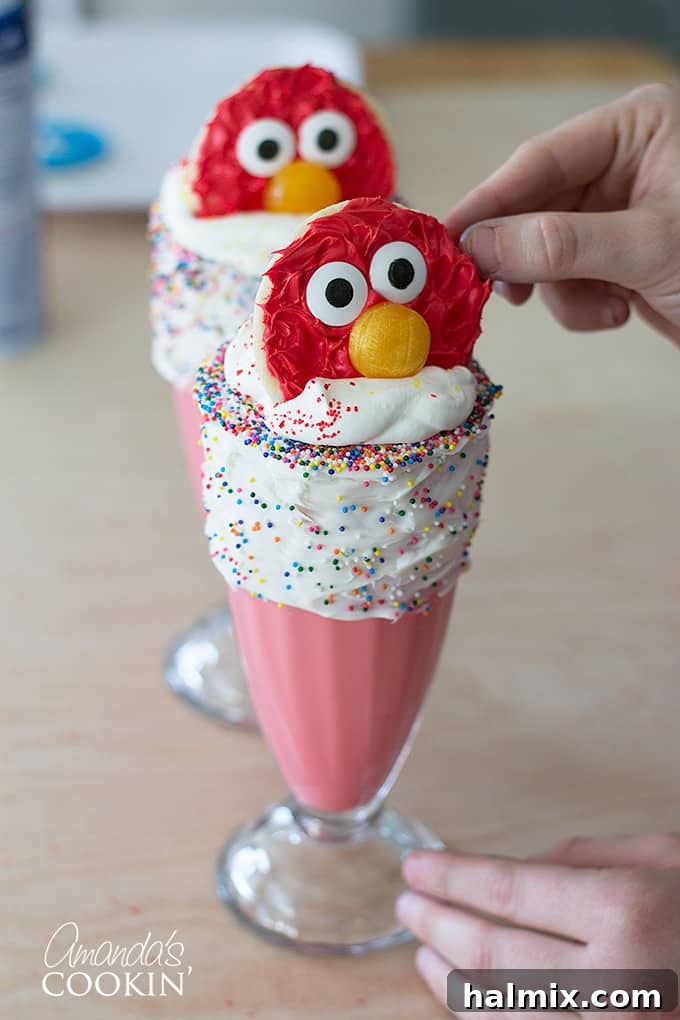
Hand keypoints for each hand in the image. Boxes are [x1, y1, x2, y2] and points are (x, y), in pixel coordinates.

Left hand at [397, 833, 679, 1013]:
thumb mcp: (667, 858)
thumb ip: (589, 859)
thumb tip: (518, 870)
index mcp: (629, 913)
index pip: (510, 890)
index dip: (453, 876)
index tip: (415, 866)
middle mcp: (617, 984)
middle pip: (494, 956)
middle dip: (438, 924)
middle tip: (406, 903)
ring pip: (502, 1014)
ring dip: (450, 982)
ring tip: (423, 948)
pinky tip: (468, 998)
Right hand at [447, 83, 679, 343]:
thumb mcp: (648, 248)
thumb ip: (560, 244)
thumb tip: (480, 246)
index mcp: (637, 130)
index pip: (539, 160)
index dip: (489, 203)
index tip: (446, 240)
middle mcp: (624, 164)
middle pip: (536, 206)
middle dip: (528, 256)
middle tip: (498, 292)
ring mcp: (620, 212)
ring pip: (548, 250)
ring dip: (562, 290)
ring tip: (604, 307)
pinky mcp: (619, 254)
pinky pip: (571, 277)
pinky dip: (584, 304)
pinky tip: (620, 312)